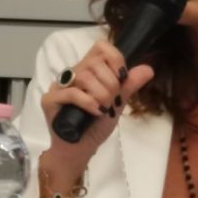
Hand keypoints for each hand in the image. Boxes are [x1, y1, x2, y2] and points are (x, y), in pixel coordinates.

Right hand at [41, 39, 153, 164]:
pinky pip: (70, 92)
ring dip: (100, 94)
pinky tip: (95, 112)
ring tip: (104, 108)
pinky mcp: (49, 100)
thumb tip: (148, 69)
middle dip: (110, 83)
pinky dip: (87, 102)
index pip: (101, 47)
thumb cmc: (96, 125)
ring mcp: (59, 86)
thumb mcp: (118, 103)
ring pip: (83, 76)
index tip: (122, 78)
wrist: (80, 150)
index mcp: (89, 70)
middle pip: (94, 62)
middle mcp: (73, 74)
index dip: (115, 58)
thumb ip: (129, 85)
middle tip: (112, 101)